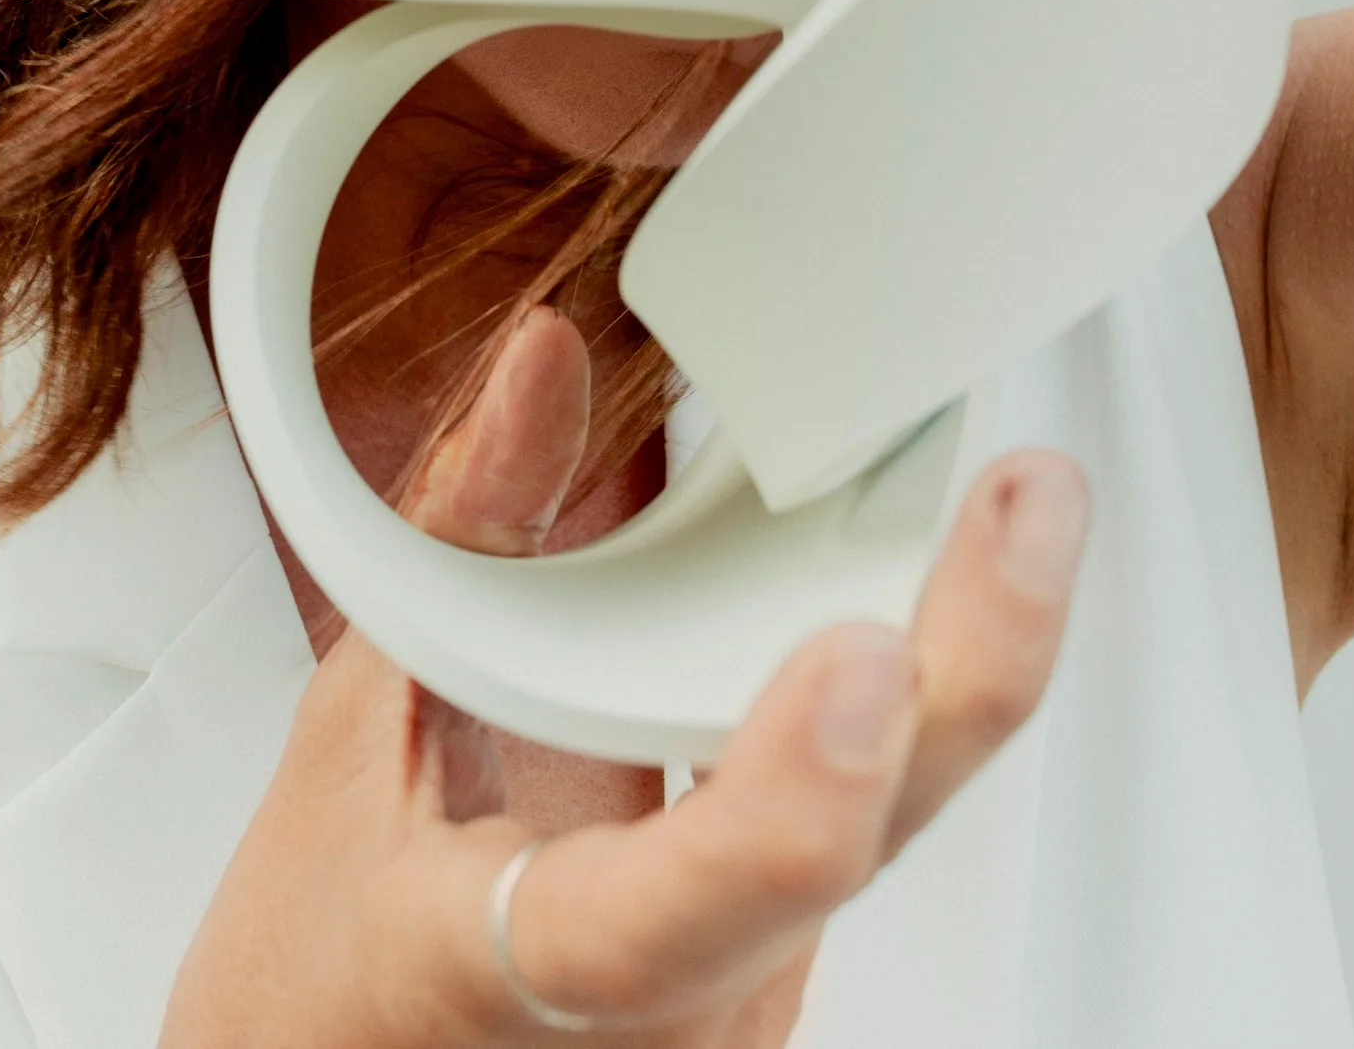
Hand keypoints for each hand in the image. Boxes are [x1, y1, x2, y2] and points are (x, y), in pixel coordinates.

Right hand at [159, 307, 1089, 1046]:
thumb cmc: (327, 974)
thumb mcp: (347, 743)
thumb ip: (462, 543)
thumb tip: (542, 369)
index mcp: (528, 976)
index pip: (669, 915)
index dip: (781, 804)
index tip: (854, 661)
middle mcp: (678, 1017)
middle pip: (854, 857)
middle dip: (965, 671)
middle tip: (1026, 507)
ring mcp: (747, 1001)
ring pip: (891, 838)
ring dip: (964, 673)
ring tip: (1018, 510)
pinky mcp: (777, 965)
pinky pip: (869, 821)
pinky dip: (911, 695)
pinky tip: (959, 580)